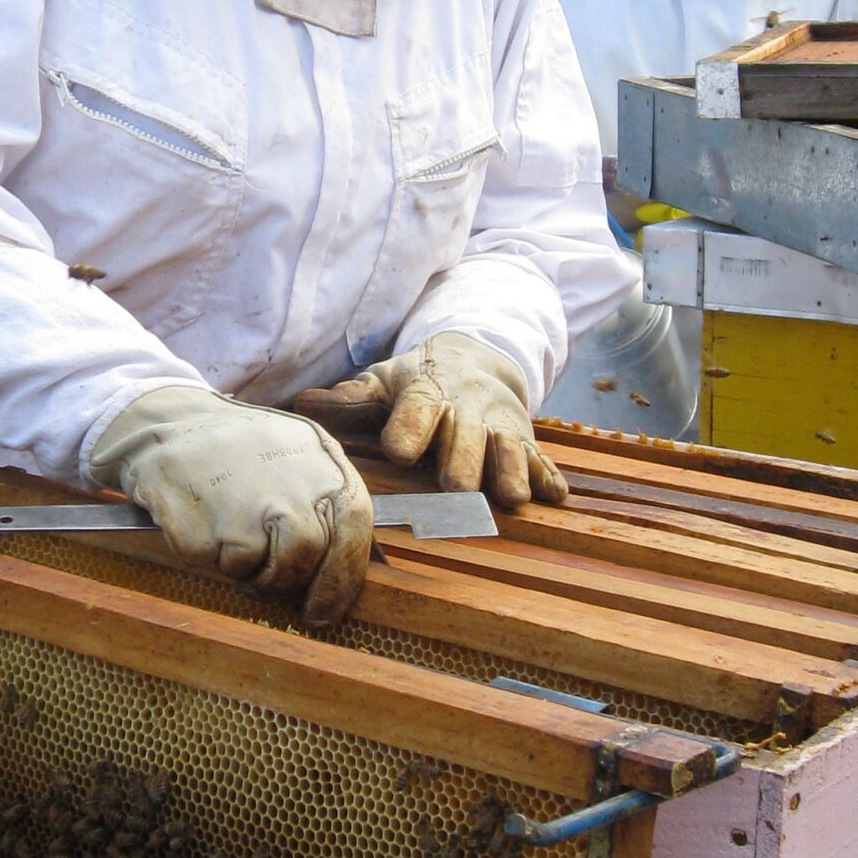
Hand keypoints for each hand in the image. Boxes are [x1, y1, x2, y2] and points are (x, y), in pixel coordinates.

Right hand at [88, 386, 371, 627]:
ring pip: (255, 570)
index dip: (340, 581)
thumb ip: (328, 506)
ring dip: (243, 567)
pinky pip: (209, 560)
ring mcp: (242, 503)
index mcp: (323, 465)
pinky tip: (201, 516)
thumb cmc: (244, 449)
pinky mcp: (198, 522)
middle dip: (281, 581)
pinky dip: (204, 551)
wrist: (174, 419)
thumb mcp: (301, 456)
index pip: (352, 531)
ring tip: (229, 531)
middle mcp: (289, 484)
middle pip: (302, 559)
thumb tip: (344, 576)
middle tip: (263, 577)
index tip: (323, 613)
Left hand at [293, 334, 567, 507]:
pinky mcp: (527, 440)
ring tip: (509, 497)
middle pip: (466, 434)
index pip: (417, 406)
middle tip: (456, 488)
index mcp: (426, 391)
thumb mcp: (382, 382)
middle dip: (463, 460)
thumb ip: (349, 399)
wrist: (476, 360)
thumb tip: (301, 404)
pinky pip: (541, 459)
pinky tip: (556, 496)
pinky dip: (549, 477)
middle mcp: (467, 407)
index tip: (399, 451)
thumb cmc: (414, 384)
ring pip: (507, 447)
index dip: (410, 427)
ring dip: (509, 470)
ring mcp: (501, 424)